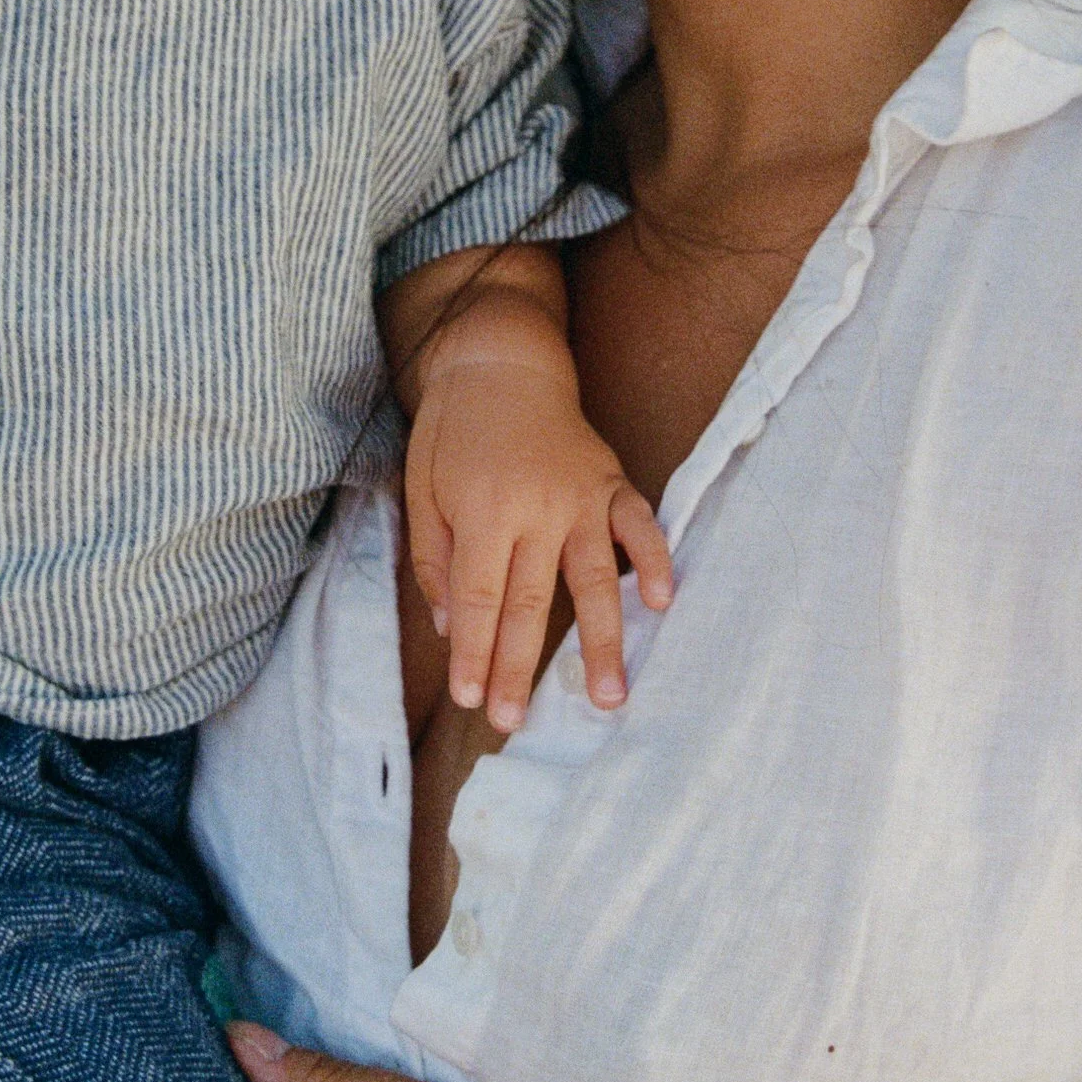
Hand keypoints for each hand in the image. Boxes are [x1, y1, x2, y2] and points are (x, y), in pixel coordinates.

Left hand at [404, 338, 672, 732]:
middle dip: (520, 668)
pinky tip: (660, 603)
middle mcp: (537, 508)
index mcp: (483, 511)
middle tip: (515, 722)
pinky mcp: (611, 482)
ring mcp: (581, 496)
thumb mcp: (420, 486)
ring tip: (606, 696)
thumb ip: (434, 557)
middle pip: (530, 603)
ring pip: (593, 580)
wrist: (502, 360)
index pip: (478, 599)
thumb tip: (449, 627)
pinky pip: (639, 527)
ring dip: (600, 642)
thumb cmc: (452, 430)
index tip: (471, 699)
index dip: (474, 653)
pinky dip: (654, 562)